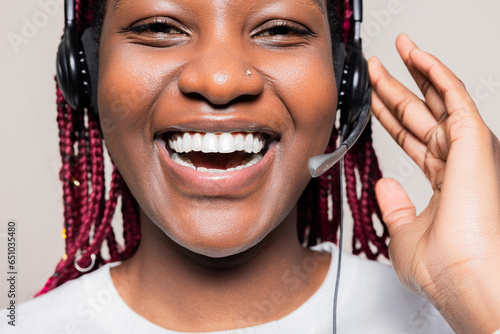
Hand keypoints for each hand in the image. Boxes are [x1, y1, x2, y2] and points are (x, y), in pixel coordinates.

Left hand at [368, 33, 499, 332]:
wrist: (468, 281)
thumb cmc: (446, 270)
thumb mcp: (405, 236)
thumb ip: (396, 208)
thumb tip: (385, 186)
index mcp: (445, 184)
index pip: (411, 141)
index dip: (389, 118)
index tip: (372, 102)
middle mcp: (458, 163)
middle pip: (419, 115)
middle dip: (394, 90)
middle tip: (375, 69)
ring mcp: (468, 151)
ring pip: (435, 100)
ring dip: (413, 73)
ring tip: (394, 49)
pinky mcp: (475, 141)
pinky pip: (454, 96)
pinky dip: (435, 72)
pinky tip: (418, 55)